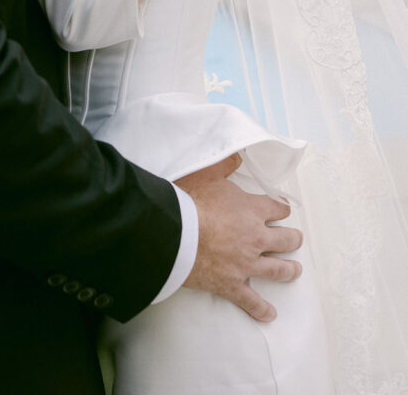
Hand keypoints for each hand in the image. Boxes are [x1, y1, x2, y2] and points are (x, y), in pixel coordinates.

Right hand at [177, 154, 302, 321]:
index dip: (281, 209)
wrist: (175, 234)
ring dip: (288, 270)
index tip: (282, 211)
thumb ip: (224, 164)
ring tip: (294, 271)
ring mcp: (246, 264)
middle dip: (292, 239)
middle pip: (285, 240)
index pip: (276, 209)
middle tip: (294, 239)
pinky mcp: (232, 284)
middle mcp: (256, 238)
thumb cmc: (190, 201)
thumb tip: (235, 156)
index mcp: (252, 210)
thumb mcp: (207, 173)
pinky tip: (269, 314)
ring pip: (277, 270)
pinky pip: (251, 301)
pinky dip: (261, 309)